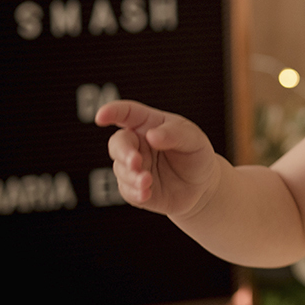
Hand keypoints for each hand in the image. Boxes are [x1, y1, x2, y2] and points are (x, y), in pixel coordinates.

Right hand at [99, 100, 219, 218]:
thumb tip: (151, 135)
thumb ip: (175, 134)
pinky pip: (127, 190)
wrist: (203, 186)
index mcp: (148, 124)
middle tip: (135, 161)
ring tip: (147, 181)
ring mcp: (134, 167)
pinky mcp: (134, 188)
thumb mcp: (194, 139)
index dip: (113, 111)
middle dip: (123, 152)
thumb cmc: (196, 154)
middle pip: (118, 143)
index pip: (127, 113)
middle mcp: (137, 144)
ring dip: (132, 175)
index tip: (101, 116)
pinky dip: (135, 192)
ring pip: (121, 169)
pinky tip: (146, 193)